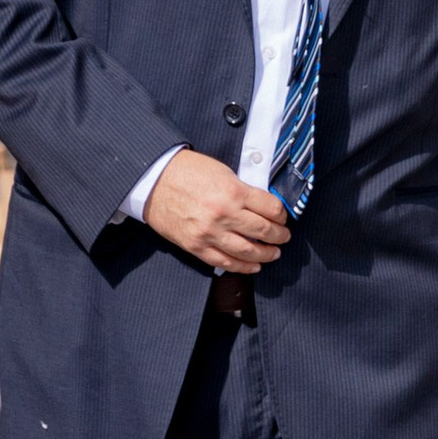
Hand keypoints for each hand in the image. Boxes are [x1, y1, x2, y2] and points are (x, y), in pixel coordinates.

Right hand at [145, 149, 290, 275]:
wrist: (154, 180)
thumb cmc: (187, 171)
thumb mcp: (222, 172)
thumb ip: (243, 190)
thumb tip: (262, 205)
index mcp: (234, 192)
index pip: (271, 208)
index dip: (282, 215)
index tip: (282, 217)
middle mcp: (224, 214)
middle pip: (264, 231)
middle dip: (279, 236)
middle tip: (283, 237)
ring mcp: (210, 233)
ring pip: (248, 251)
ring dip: (266, 254)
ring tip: (273, 253)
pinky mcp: (196, 246)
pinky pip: (224, 262)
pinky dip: (242, 267)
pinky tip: (253, 266)